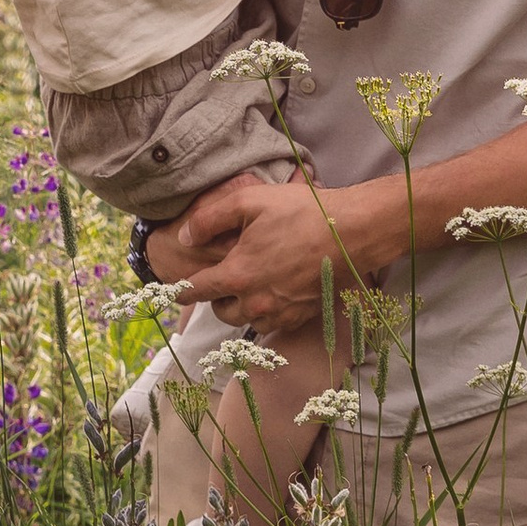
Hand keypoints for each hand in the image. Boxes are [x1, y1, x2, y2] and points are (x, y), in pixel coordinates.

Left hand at [152, 175, 358, 337]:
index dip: (179, 289)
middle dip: (215, 295)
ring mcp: (280, 313)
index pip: (196, 290)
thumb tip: (185, 237)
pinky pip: (272, 323)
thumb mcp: (249, 202)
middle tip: (223, 274)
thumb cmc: (302, 212)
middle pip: (220, 311)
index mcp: (238, 275)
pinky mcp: (301, 316)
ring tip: (248, 283)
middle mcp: (256, 302)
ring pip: (245, 320)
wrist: (354, 232)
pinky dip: (265, 311)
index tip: (172, 290)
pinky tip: (273, 290)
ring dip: (240, 306)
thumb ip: (209, 220)